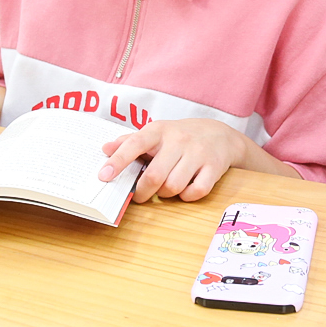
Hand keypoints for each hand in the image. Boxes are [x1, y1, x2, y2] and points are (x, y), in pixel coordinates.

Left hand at [98, 118, 249, 202]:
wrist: (221, 134)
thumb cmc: (180, 136)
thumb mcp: (156, 132)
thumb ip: (130, 141)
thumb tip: (105, 148)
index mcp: (160, 130)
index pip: (135, 143)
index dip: (118, 160)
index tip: (104, 175)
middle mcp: (179, 140)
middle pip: (155, 175)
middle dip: (143, 192)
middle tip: (139, 195)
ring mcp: (198, 153)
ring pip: (174, 186)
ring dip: (165, 194)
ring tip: (166, 187)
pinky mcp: (214, 167)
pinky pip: (196, 192)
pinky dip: (187, 196)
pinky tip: (185, 189)